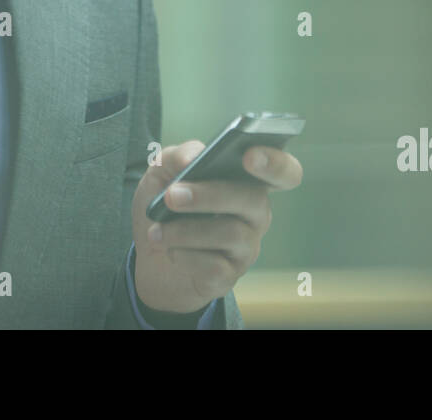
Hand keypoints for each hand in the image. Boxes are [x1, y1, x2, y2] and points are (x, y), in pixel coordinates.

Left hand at [130, 139, 302, 314]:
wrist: (148, 254)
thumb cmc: (165, 205)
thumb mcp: (163, 171)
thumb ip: (179, 155)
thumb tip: (194, 157)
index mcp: (247, 180)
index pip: (284, 172)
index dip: (275, 163)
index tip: (249, 156)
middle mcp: (255, 213)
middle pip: (251, 199)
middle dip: (209, 195)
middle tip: (172, 195)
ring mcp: (246, 246)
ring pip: (229, 233)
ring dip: (184, 230)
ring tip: (156, 230)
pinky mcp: (229, 275)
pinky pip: (214, 266)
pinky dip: (184, 256)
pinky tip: (169, 251)